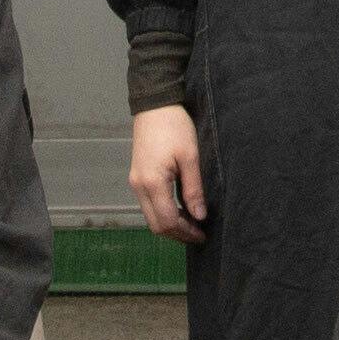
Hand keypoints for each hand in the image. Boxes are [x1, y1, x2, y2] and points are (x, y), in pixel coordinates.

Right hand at [128, 105, 207, 242]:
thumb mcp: (190, 157)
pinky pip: (148, 204)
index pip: (167, 220)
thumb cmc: (174, 126)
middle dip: (177, 233)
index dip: (185, 232)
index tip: (203, 234)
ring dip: (170, 224)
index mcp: (152, 182)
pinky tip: (179, 209)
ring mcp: (135, 182)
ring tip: (192, 223)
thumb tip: (199, 216)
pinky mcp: (137, 177)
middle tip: (198, 233)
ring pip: (150, 216)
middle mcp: (139, 186)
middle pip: (155, 224)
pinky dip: (163, 212)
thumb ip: (193, 189)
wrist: (154, 105)